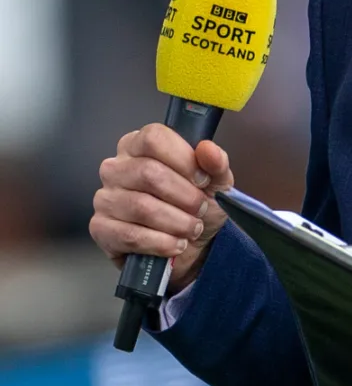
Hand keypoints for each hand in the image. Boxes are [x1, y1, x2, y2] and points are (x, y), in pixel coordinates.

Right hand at [90, 124, 234, 292]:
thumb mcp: (215, 184)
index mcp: (139, 147)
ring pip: (142, 207)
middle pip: (149, 173)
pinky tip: (175, 244)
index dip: (184, 159)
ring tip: (192, 229)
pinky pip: (131, 236)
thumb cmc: (196, 207)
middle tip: (201, 210)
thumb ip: (216, 163)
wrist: (190, 247)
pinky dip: (162, 243)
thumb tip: (209, 149)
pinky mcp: (102, 228)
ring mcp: (105, 198)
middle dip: (185, 197)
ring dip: (177, 222)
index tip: (203, 179)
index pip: (154, 138)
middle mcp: (116, 168)